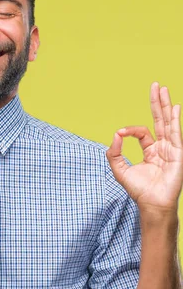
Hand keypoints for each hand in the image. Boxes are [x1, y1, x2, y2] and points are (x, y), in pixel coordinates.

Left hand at [107, 82, 182, 214]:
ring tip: (163, 89)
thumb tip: (115, 134)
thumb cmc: (138, 190)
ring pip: (168, 123)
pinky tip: (174, 108)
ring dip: (165, 105)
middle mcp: (162, 147)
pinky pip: (176, 134)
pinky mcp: (177, 154)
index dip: (130, 130)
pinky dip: (174, 120)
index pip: (142, 132)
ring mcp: (171, 149)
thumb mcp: (119, 169)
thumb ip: (113, 152)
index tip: (120, 133)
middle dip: (157, 103)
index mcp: (151, 150)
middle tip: (155, 85)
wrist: (151, 203)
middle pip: (160, 120)